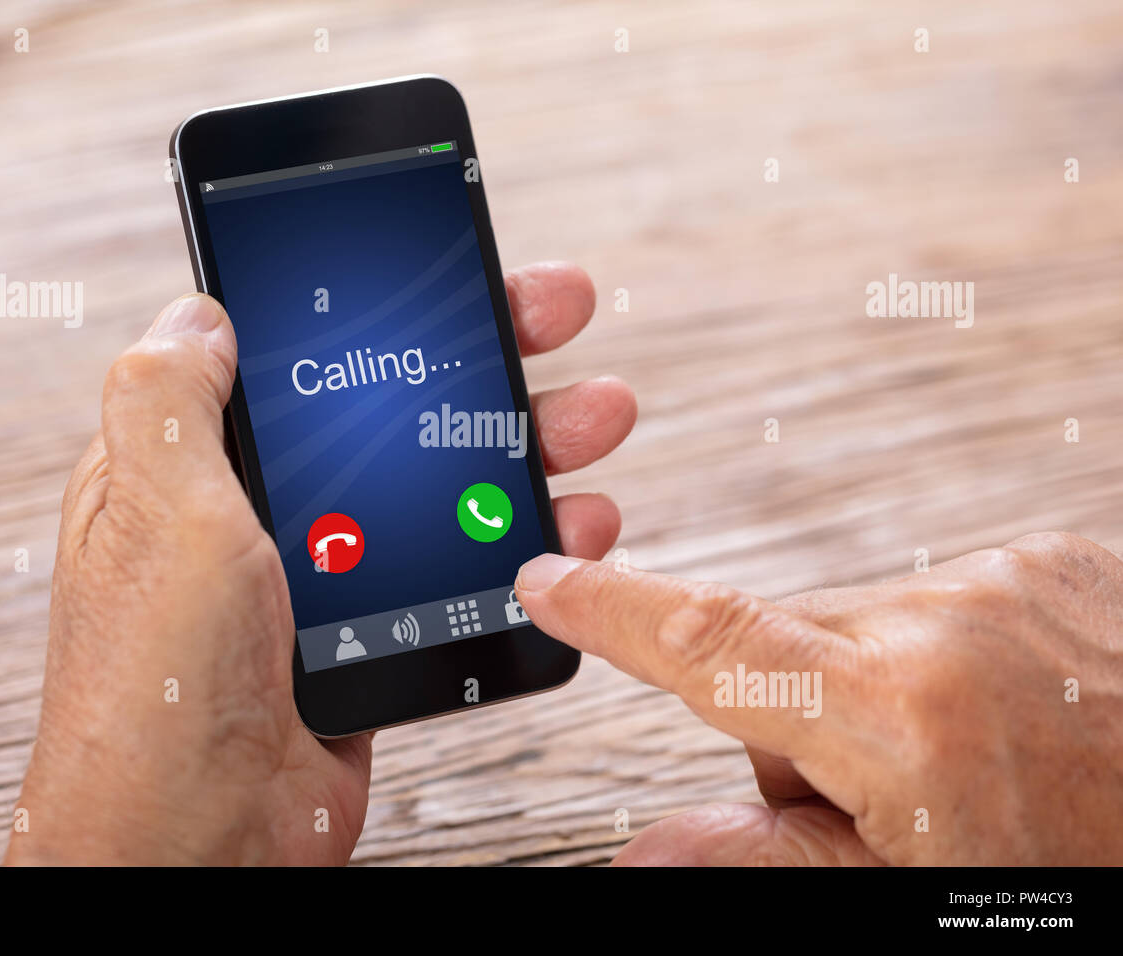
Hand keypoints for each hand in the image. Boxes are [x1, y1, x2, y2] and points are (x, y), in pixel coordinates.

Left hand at [5, 262, 634, 864]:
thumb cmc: (155, 687)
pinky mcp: (380, 631)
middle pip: (395, 407)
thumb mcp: (155, 510)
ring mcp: (331, 572)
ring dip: (526, 443)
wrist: (198, 839)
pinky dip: (527, 542)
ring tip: (596, 417)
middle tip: (554, 312)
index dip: (383, 301)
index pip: (305, 352)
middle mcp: (271, 510)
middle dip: (483, 354)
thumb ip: (171, 398)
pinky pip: (466, 568)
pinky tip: (575, 525)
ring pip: (445, 484)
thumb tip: (200, 310)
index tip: (454, 262)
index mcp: (206, 465)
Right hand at [514, 532, 1122, 864]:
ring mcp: (1012, 578)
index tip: (550, 577)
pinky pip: (945, 599)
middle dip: (802, 721)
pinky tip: (1015, 718)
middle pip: (791, 651)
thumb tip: (647, 849)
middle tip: (883, 802)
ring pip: (869, 627)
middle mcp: (950, 616)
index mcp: (899, 710)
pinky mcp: (1058, 561)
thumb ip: (767, 863)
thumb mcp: (915, 895)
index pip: (712, 644)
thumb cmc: (1088, 868)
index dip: (616, 611)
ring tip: (971, 766)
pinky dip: (948, 656)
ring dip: (880, 691)